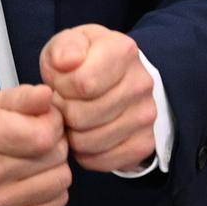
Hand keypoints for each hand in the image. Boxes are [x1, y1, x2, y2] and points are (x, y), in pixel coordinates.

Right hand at [0, 85, 70, 205]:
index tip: (46, 120)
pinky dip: (54, 191)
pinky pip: (55, 205)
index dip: (54, 122)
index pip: (44, 134)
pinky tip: (37, 180)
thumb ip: (24, 96)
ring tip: (39, 159)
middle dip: (57, 143)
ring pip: (59, 182)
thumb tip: (47, 95)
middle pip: (55, 156)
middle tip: (41, 140)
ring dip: (57, 167)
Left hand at [40, 24, 157, 172]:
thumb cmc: (84, 61)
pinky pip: (103, 161)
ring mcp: (146, 115)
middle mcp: (141, 83)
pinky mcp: (145, 144)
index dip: (60, 88)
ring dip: (73, 134)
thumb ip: (64, 47)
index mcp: (123, 51)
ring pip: (89, 142)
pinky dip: (87, 154)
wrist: (117, 78)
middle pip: (82, 116)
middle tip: (65, 104)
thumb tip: (67, 61)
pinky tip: (87, 135)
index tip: (61, 83)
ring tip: (75, 119)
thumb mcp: (68, 44)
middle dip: (64, 112)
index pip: (82, 83)